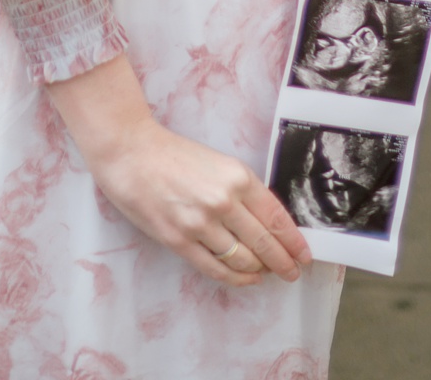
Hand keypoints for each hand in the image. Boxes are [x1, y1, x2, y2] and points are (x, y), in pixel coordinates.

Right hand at [45, 54, 308, 286]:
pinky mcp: (178, 239)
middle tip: (291, 272)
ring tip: (265, 273)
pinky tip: (245, 278)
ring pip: (243, 260)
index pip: (277, 218)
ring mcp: (200, 223)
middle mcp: (223, 201)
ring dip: (259, 271)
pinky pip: (216, 269)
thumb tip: (268, 226)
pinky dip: (236, 278)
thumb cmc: (171, 154)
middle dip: (283, 263)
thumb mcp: (217, 163)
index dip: (294, 242)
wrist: (128, 151)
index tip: (303, 255)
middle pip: (265, 244)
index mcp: (237, 177)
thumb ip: (242, 191)